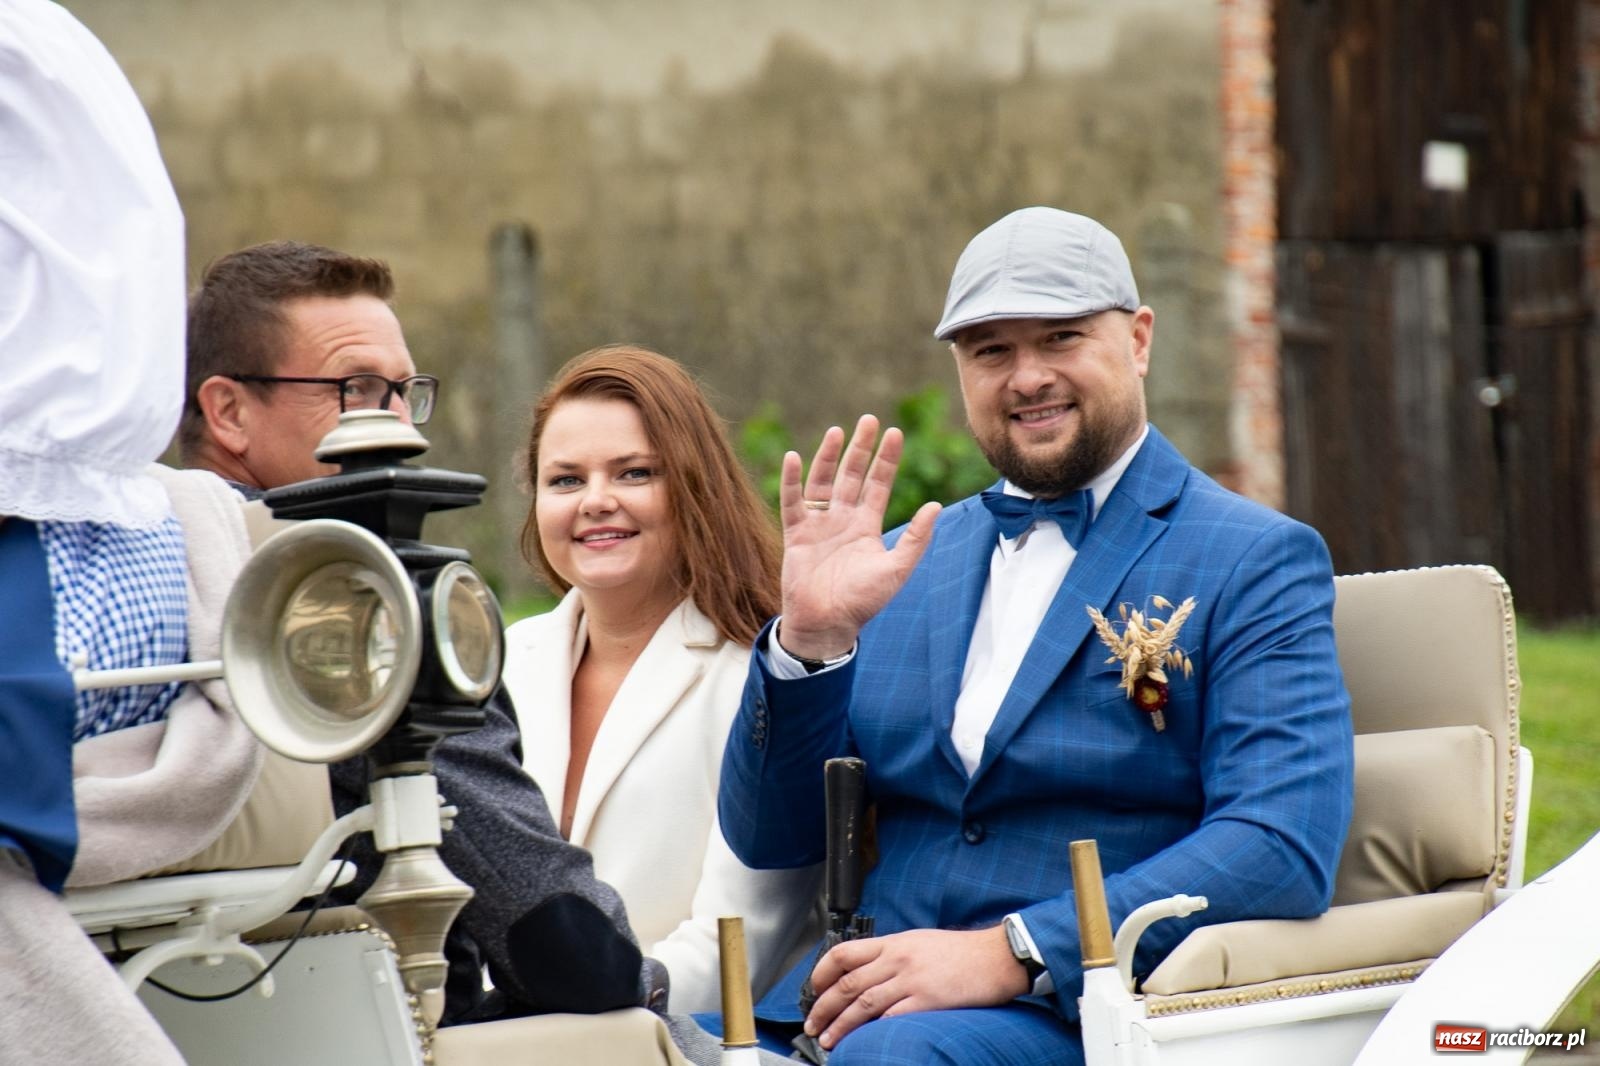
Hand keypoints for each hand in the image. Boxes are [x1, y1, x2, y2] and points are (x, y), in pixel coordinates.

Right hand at [777, 415, 940, 659]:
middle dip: (861, 448)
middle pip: (852, 475)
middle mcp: (843, 519)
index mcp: (867, 526)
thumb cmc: (863, 602)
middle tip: (869, 419)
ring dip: (829, 457)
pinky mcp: (795, 534)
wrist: (826, 624)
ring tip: (837, 431)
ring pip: (823, 481)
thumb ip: (915, 538)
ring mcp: (818, 525)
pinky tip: (794, 457)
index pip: (879, 484)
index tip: (895, 433)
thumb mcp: (896, 570)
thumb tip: (936, 505)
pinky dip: (792, 480)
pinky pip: (792, 501)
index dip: (887, 459)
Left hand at [802, 927, 1028, 1050]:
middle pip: (847, 983)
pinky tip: (862, 1040)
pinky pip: (892, 1016)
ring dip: (840, 1024)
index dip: (821, 973)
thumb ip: (891, 955)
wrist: (994, 957)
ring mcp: (911, 979)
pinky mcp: (927, 1000)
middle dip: (823, 1006)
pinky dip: (873, 1029)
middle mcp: (897, 959)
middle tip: (813, 1023)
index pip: (844, 953)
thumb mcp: (918, 942)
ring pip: (862, 1003)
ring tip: (829, 1039)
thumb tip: (865, 972)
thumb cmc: (960, 952)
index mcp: (893, 943)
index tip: (814, 989)